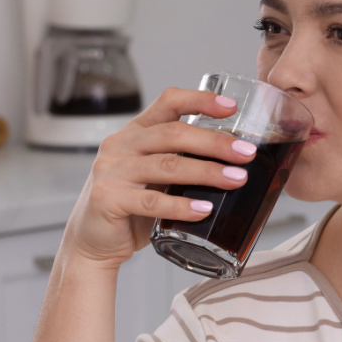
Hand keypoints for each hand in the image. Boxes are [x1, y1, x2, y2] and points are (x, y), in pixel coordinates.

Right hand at [61, 89, 256, 267]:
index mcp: (136, 133)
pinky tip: (204, 209)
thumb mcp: (157, 178)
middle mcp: (121, 145)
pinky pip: (151, 201)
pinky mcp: (108, 199)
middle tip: (246, 153)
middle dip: (215, 142)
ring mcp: (112, 171)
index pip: (168, 103)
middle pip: (174, 134)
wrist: (94, 242)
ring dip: (207, 172)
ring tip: (237, 179)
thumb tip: (236, 165)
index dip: (200, 100)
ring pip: (167, 165)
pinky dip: (181, 205)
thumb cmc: (133, 209)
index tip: (232, 108)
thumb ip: (182, 164)